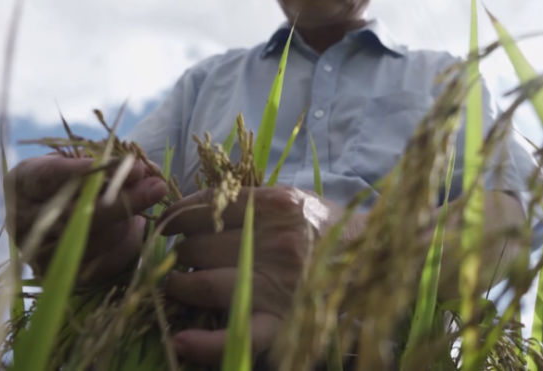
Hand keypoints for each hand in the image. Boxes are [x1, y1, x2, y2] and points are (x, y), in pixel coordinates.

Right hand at [3, 153, 167, 285]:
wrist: (58, 213)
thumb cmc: (75, 178)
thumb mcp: (85, 163)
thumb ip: (110, 164)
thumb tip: (146, 174)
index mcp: (22, 182)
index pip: (52, 176)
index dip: (94, 172)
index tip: (132, 167)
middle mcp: (21, 221)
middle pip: (75, 215)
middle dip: (123, 200)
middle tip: (157, 187)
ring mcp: (37, 253)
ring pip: (92, 242)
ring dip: (127, 223)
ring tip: (145, 204)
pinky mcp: (60, 277)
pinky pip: (102, 266)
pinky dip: (126, 245)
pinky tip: (135, 228)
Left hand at [157, 186, 362, 366]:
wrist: (374, 259)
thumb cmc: (327, 227)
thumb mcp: (293, 199)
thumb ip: (250, 200)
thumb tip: (196, 206)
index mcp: (274, 206)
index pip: (205, 208)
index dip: (176, 217)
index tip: (167, 224)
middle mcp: (273, 243)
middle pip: (197, 246)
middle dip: (180, 252)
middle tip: (180, 257)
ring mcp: (276, 284)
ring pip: (202, 284)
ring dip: (178, 286)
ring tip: (176, 285)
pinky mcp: (282, 322)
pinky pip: (235, 336)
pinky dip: (202, 344)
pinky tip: (180, 341)